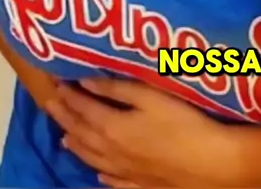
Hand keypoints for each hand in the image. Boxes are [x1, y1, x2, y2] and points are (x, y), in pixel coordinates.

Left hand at [46, 78, 247, 188]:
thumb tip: (85, 81)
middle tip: (50, 105)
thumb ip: (117, 89)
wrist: (210, 163)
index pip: (83, 109)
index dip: (69, 95)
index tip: (56, 82)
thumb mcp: (150, 96)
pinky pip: (114, 182)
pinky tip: (98, 175)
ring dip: (77, 146)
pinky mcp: (143, 185)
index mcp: (112, 127)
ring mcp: (126, 173)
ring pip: (93, 159)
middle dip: (65, 118)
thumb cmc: (182, 122)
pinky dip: (102, 176)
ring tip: (64, 138)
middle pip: (82, 134)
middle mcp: (112, 152)